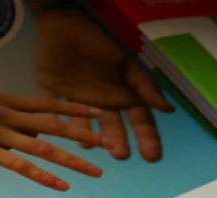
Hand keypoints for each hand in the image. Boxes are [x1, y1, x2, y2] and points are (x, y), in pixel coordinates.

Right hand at [0, 86, 115, 190]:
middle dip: (85, 136)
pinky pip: (19, 165)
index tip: (101, 115)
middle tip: (111, 146)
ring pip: (43, 147)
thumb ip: (7, 118)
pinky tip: (61, 186)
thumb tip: (31, 133)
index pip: (49, 104)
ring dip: (73, 160)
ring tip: (95, 171)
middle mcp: (6, 113)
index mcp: (6, 99)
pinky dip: (43, 176)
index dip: (76, 110)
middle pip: (54, 125)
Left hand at [33, 8, 174, 160]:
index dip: (147, 138)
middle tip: (120, 155)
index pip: (139, 120)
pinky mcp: (49, 92)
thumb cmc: (101, 38)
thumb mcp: (125, 60)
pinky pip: (50, 111)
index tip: (153, 157)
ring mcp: (74, 99)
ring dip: (87, 138)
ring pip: (82, 125)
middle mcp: (99, 102)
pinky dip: (50, 123)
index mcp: (120, 93)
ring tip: (90, 148)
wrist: (66, 20)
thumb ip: (143, 84)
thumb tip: (168, 110)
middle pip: (111, 128)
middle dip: (116, 142)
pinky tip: (54, 136)